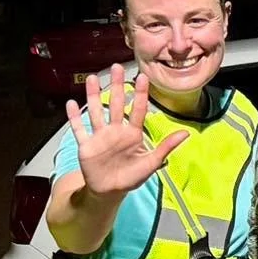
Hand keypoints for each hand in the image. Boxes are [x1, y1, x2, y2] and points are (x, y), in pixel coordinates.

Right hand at [65, 65, 188, 196]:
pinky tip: (71, 103)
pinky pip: (79, 129)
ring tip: (91, 78)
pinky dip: (74, 118)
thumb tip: (186, 133)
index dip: (140, 94)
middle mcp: (116, 131)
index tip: (142, 76)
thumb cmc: (131, 177)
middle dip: (116, 86)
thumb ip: (166, 147)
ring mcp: (100, 136)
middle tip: (116, 67)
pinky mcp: (86, 145)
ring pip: (96, 111)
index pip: (137, 110)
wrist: (111, 191)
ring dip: (92, 96)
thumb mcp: (151, 162)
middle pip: (115, 104)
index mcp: (132, 134)